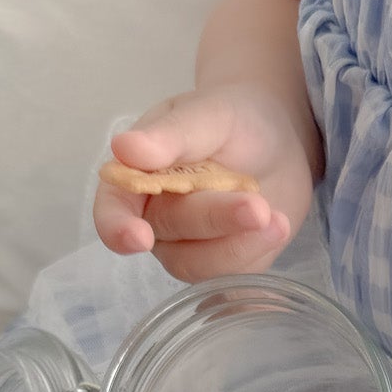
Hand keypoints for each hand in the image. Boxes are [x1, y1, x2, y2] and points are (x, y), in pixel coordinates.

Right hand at [92, 82, 315, 281]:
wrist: (277, 139)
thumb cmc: (232, 119)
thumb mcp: (208, 113)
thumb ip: (172, 134)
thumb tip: (126, 147)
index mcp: (135, 177)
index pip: (113, 210)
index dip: (118, 227)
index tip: (139, 236)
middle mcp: (156, 219)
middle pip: (169, 233)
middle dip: (214, 220)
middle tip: (257, 206)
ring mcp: (189, 247)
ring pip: (200, 266)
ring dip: (240, 245)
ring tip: (276, 217)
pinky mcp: (224, 264)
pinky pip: (231, 277)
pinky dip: (256, 255)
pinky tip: (278, 228)